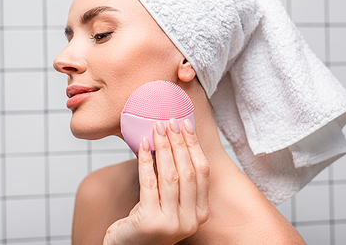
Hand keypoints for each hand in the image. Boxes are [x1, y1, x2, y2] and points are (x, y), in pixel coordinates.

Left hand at [103, 118, 209, 244]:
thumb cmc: (147, 222)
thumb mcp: (169, 202)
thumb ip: (176, 181)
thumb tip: (175, 138)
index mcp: (201, 213)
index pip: (203, 172)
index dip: (195, 146)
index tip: (186, 125)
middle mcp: (191, 220)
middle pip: (188, 172)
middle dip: (179, 142)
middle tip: (170, 121)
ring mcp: (172, 223)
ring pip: (170, 176)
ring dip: (163, 148)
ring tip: (156, 128)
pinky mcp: (150, 222)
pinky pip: (149, 183)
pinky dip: (145, 161)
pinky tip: (142, 145)